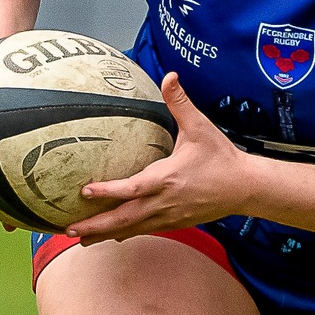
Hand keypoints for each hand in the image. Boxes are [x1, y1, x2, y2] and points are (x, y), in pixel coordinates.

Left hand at [68, 73, 246, 242]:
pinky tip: (110, 237)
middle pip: (124, 218)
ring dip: (105, 234)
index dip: (108, 191)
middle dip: (96, 225)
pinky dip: (126, 234)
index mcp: (167, 178)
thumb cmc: (221, 157)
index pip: (132, 188)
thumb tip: (169, 75)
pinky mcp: (175, 223)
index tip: (85, 191)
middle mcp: (165, 202)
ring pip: (132, 229)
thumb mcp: (200, 127)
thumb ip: (180, 103)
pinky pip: (145, 230)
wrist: (245, 187)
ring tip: (80, 239)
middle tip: (68, 229)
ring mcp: (169, 216)